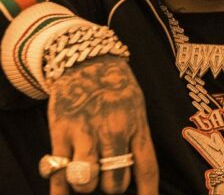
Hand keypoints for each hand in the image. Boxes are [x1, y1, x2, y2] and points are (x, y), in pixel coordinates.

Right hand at [47, 55, 158, 193]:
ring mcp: (86, 133)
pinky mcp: (61, 133)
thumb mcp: (136, 104)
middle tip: (108, 174)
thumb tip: (133, 167)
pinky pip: (59, 175)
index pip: (146, 167)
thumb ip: (136, 135)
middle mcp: (113, 131)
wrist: (85, 60)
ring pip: (87, 184)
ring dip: (88, 185)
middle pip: (115, 183)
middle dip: (112, 185)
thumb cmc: (115, 84)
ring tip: (88, 172)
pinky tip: (64, 194)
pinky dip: (60, 192)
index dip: (148, 193)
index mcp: (135, 124)